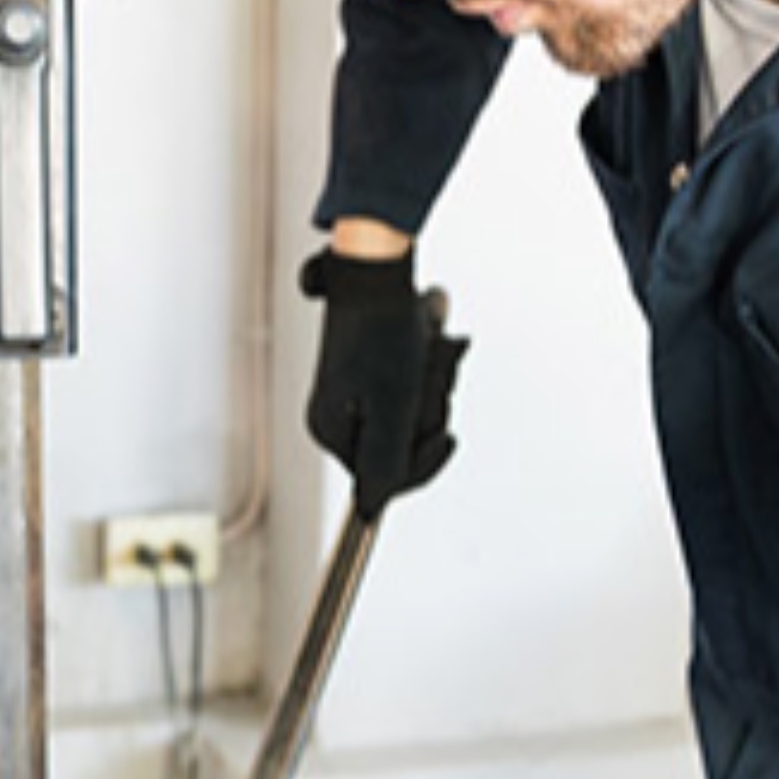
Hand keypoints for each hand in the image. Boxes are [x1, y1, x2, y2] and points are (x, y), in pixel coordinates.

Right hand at [300, 245, 467, 517]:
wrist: (379, 264)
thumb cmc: (384, 330)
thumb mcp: (392, 407)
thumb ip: (385, 464)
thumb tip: (371, 513)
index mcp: (331, 430)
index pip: (386, 478)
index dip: (422, 461)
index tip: (446, 436)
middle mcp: (340, 415)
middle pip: (404, 443)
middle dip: (428, 410)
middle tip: (427, 372)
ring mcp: (357, 392)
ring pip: (414, 414)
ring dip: (433, 383)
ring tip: (428, 348)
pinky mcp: (375, 369)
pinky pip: (414, 387)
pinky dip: (428, 368)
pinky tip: (429, 341)